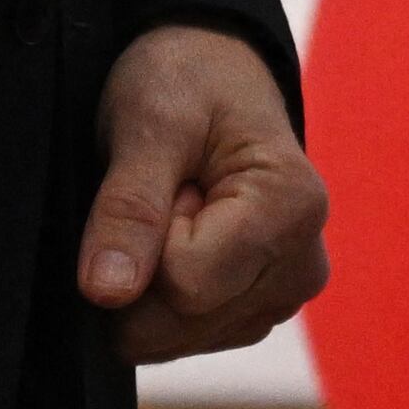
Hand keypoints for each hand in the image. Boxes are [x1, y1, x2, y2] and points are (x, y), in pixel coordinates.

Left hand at [79, 26, 326, 363]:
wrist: (215, 68)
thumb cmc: (189, 79)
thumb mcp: (150, 121)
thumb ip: (129, 206)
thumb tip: (106, 291)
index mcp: (291, 209)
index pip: (184, 284)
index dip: (149, 236)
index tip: (168, 181)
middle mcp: (302, 264)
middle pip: (180, 324)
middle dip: (147, 266)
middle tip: (169, 194)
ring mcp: (284, 293)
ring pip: (177, 339)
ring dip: (154, 280)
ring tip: (179, 206)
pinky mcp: (260, 309)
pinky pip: (185, 338)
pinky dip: (165, 294)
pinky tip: (185, 236)